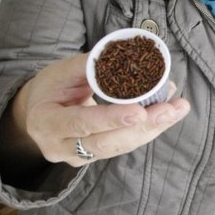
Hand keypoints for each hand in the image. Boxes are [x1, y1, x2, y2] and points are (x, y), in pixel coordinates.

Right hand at [2, 53, 189, 168]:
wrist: (37, 112)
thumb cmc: (50, 87)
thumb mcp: (61, 71)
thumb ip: (92, 67)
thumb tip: (130, 57)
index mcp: (46, 123)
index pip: (81, 123)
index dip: (111, 119)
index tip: (139, 111)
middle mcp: (60, 147)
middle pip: (106, 143)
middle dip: (142, 127)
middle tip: (170, 110)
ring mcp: (78, 157)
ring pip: (120, 147)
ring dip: (152, 128)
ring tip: (177, 108)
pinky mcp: (95, 157)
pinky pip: (124, 145)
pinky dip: (147, 129)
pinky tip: (167, 113)